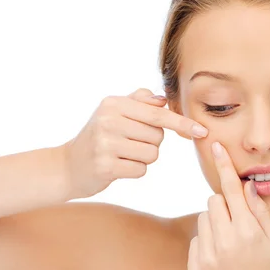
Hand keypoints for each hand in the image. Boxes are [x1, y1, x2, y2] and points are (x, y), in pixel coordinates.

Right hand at [61, 88, 207, 198]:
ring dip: (143, 158)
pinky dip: (134, 170)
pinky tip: (117, 167)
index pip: (158, 114)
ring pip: (152, 154)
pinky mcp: (105, 166)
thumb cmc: (98, 137)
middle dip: (151, 142)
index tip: (201, 131)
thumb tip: (163, 99)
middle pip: (158, 136)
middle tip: (128, 143)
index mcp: (114, 104)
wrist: (67, 166)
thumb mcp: (113, 112)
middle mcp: (109, 120)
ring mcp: (105, 144)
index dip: (181, 123)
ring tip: (122, 155)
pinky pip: (141, 170)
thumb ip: (139, 100)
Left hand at [187, 141, 269, 269]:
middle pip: (213, 201)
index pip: (231, 190)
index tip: (215, 146)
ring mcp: (207, 256)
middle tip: (237, 222)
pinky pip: (197, 240)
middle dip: (224, 205)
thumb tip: (248, 186)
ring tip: (230, 244)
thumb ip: (260, 212)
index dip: (224, 166)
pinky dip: (207, 243)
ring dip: (215, 224)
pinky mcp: (195, 268)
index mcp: (247, 232)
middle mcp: (224, 242)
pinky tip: (221, 260)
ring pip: (203, 219)